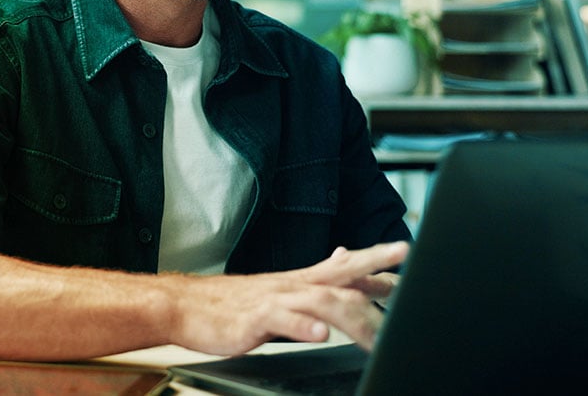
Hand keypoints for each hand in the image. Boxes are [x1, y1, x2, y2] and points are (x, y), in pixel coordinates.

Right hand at [162, 241, 407, 355]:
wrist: (182, 305)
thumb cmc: (228, 303)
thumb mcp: (276, 288)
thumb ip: (311, 278)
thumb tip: (342, 258)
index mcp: (297, 280)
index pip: (344, 265)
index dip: (376, 260)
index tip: (405, 253)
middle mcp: (291, 285)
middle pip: (341, 275)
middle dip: (375, 272)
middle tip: (403, 270)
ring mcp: (274, 300)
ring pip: (321, 300)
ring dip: (352, 315)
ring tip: (376, 333)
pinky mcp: (254, 319)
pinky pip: (282, 320)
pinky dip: (304, 326)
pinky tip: (322, 334)